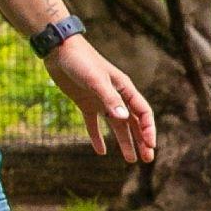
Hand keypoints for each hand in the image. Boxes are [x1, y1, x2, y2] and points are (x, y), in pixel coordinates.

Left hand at [46, 34, 158, 163]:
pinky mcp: (85, 103)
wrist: (59, 50)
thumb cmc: (81, 61)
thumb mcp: (95, 80)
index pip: (143, 112)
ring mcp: (100, 101)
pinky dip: (97, 138)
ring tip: (131, 160)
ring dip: (125, 142)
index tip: (151, 146)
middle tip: (148, 159)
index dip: (148, 129)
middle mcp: (116, 96)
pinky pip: (94, 124)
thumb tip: (124, 118)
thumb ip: (110, 99)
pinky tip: (100, 152)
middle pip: (133, 122)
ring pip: (117, 126)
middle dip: (142, 141)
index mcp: (124, 88)